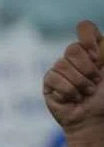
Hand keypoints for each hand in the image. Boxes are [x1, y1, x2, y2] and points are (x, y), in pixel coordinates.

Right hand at [44, 20, 103, 134]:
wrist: (94, 118)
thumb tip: (89, 31)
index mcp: (92, 50)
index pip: (85, 28)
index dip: (89, 39)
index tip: (97, 57)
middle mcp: (75, 57)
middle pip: (73, 48)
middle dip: (87, 68)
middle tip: (94, 81)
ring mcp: (60, 69)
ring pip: (63, 65)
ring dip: (80, 83)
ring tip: (85, 93)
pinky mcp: (49, 82)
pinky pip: (54, 78)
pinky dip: (68, 90)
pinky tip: (73, 98)